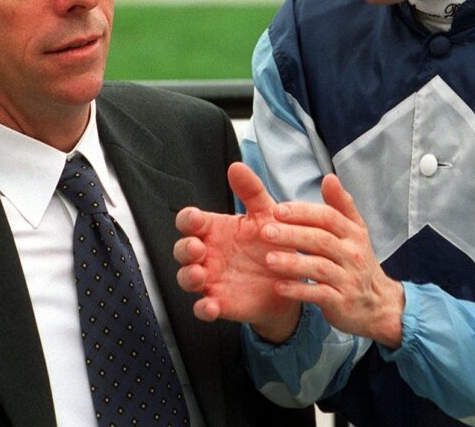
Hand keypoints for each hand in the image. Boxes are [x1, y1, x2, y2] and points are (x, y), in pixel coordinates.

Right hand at [174, 162, 301, 341]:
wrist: (291, 279)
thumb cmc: (272, 242)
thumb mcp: (266, 213)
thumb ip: (251, 191)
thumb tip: (236, 166)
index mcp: (214, 229)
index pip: (190, 222)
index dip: (188, 220)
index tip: (195, 219)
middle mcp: (208, 254)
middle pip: (182, 249)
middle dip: (184, 248)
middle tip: (198, 248)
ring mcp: (211, 279)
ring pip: (186, 278)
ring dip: (188, 276)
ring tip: (200, 275)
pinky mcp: (220, 303)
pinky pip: (202, 308)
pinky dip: (203, 309)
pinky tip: (211, 306)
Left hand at [261, 173, 404, 347]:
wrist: (376, 304)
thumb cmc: (357, 261)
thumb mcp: (355, 232)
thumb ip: (340, 205)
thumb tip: (329, 177)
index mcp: (353, 233)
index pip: (328, 217)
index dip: (303, 212)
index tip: (277, 210)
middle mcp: (352, 254)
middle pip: (321, 240)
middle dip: (292, 234)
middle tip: (265, 231)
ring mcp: (348, 279)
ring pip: (319, 267)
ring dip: (292, 263)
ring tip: (268, 259)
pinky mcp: (341, 302)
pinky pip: (318, 294)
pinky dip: (298, 290)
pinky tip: (279, 286)